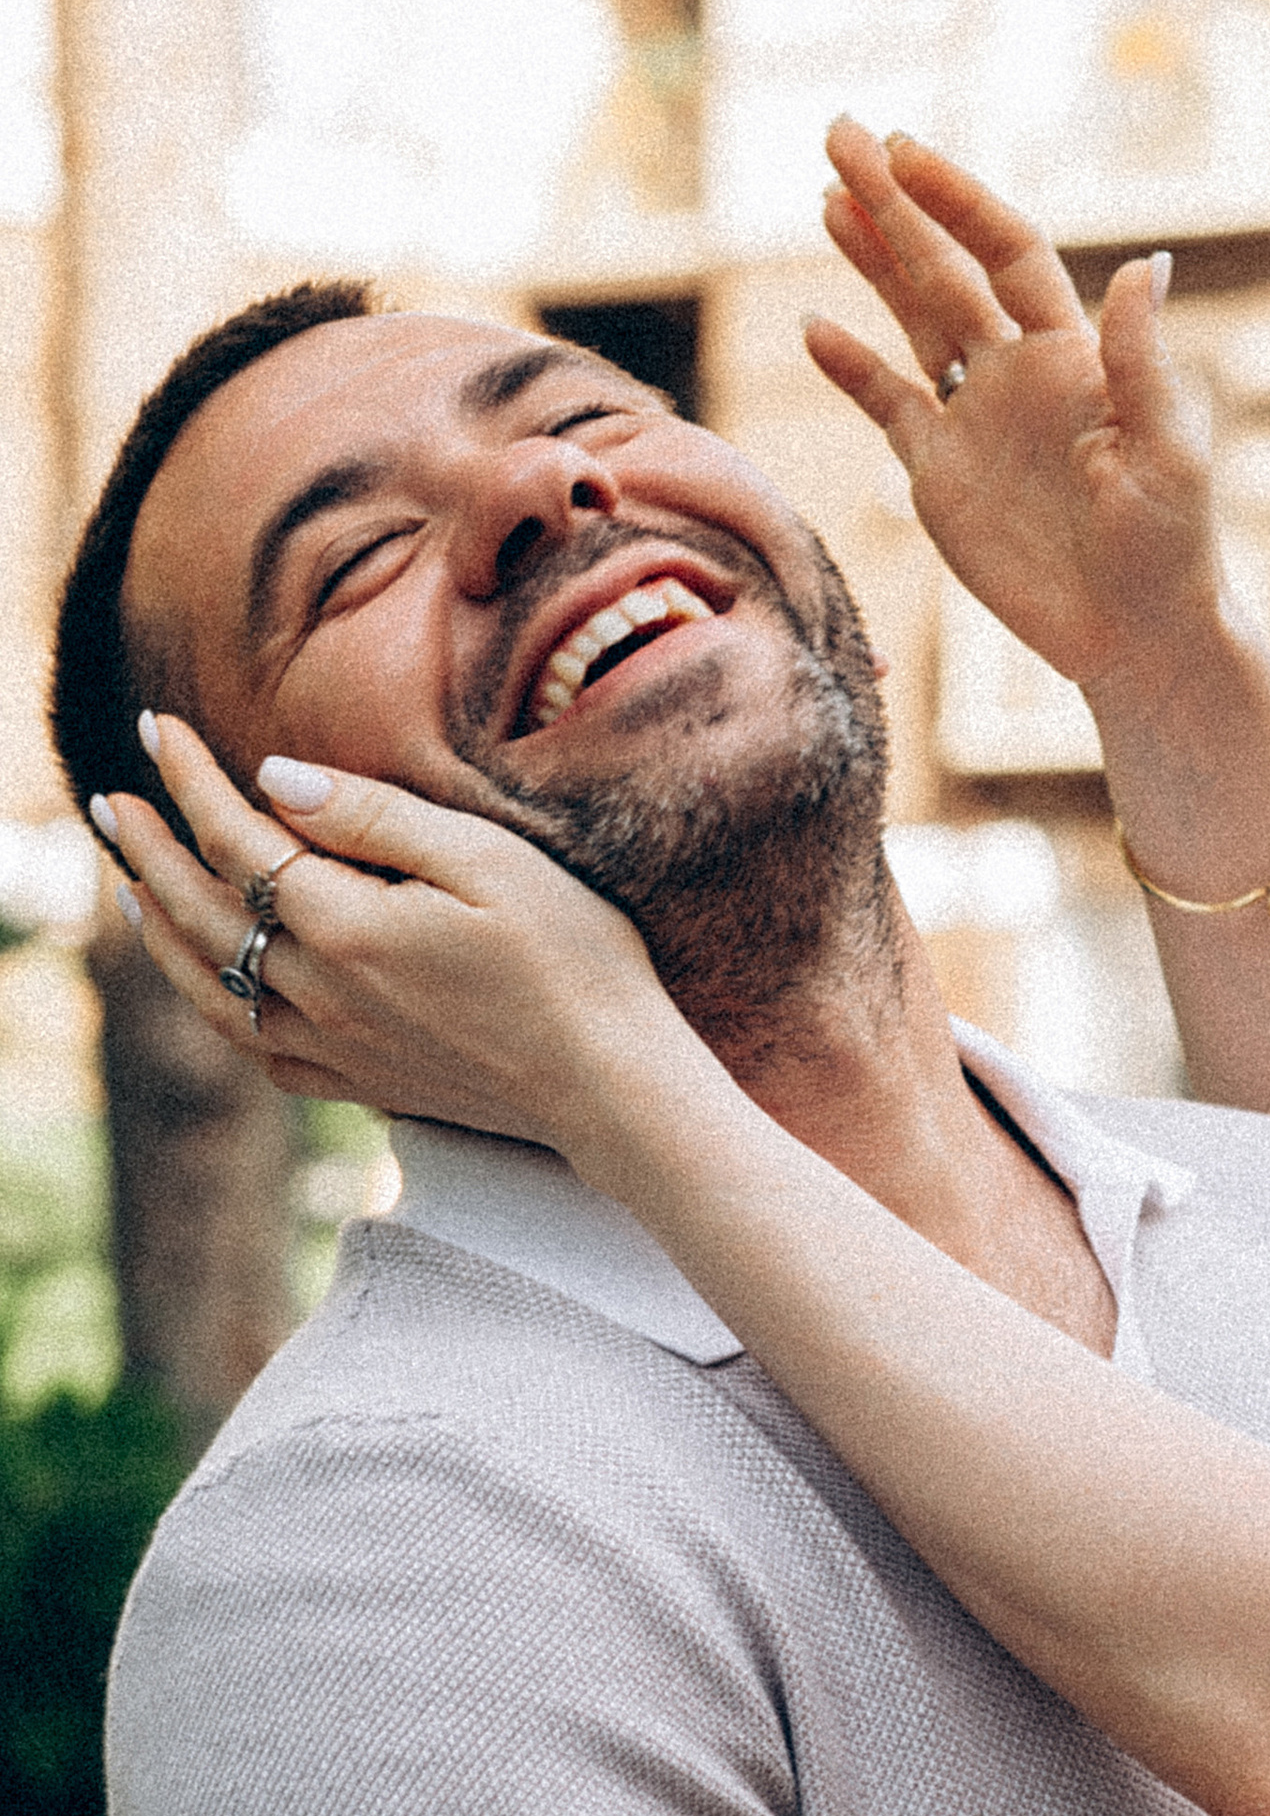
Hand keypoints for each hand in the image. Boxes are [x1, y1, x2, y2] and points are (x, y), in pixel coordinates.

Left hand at [98, 717, 690, 1154]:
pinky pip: (260, 1052)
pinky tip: (216, 991)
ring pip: (214, 989)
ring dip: (164, 932)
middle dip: (148, 849)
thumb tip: (275, 779)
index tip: (158, 728)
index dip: (190, 779)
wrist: (614, 1087)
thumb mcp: (489, 860)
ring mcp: (338, 1048)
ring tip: (133, 891)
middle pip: (204, 912)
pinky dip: (220, 1012)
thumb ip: (376, 817)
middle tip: (110, 801)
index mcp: (348, 926)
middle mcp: (323, 993)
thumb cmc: (576, 959)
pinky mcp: (364, 1086)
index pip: (238, 837)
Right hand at [805, 123, 1244, 710]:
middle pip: (944, 268)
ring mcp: (974, 419)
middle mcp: (1017, 372)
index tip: (903, 151)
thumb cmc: (1171, 547)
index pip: (1005, 250)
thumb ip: (1141, 360)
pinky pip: (887, 406)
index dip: (955, 199)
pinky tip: (815, 325)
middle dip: (894, 202)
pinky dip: (851, 367)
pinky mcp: (941, 476)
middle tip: (839, 134)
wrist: (1136, 637)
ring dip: (871, 260)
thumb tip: (1150, 263)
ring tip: (826, 198)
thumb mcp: (1167, 451)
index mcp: (1072, 354)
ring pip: (911, 319)